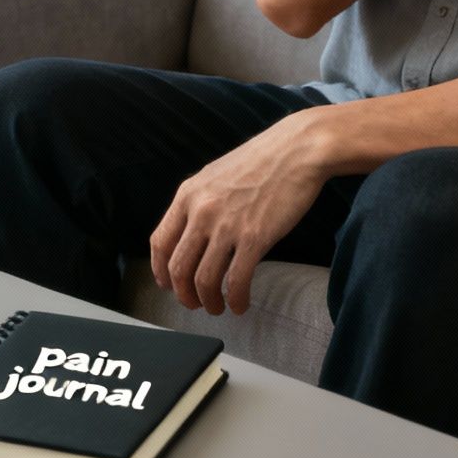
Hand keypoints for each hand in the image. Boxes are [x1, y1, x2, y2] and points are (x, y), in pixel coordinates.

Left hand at [149, 113, 329, 315]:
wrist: (297, 149)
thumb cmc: (263, 161)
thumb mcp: (216, 175)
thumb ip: (200, 203)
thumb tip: (193, 234)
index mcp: (188, 194)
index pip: (159, 242)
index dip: (160, 270)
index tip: (168, 284)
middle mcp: (201, 211)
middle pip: (178, 267)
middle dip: (184, 293)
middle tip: (194, 303)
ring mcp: (226, 226)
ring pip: (203, 279)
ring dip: (208, 301)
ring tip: (218, 307)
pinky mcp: (254, 238)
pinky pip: (236, 281)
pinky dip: (235, 299)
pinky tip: (240, 304)